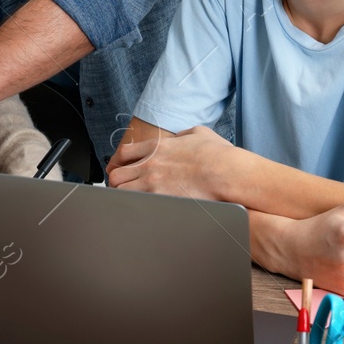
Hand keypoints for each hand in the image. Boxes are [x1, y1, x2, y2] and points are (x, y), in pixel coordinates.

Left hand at [106, 126, 238, 198]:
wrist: (227, 173)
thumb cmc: (218, 155)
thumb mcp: (199, 133)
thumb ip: (183, 134)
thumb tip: (180, 137)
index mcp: (158, 147)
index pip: (124, 153)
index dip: (119, 163)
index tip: (122, 169)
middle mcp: (150, 164)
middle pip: (116, 174)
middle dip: (117, 182)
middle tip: (124, 188)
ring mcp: (153, 183)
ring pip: (121, 192)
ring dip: (124, 196)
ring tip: (132, 202)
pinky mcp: (160, 200)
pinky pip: (136, 206)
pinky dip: (136, 208)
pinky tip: (142, 211)